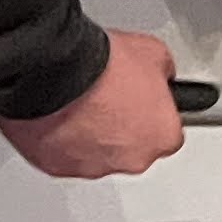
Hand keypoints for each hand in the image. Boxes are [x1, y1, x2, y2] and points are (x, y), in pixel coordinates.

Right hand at [0, 29, 187, 179]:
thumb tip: (159, 74)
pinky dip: (60, 140)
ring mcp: (94, 166)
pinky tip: (58, 116)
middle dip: (121, 129)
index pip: (167, 134)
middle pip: (132, 150)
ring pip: (97, 155)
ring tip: (80, 106)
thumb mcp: (154, 54)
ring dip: (91, 136)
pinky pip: (62, 157)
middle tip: (108, 101)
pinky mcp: (57, 167)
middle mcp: (132, 159)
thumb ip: (163, 74)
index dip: (153, 115)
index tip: (143, 104)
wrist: (55, 72)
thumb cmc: (103, 67)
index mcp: (162, 136)